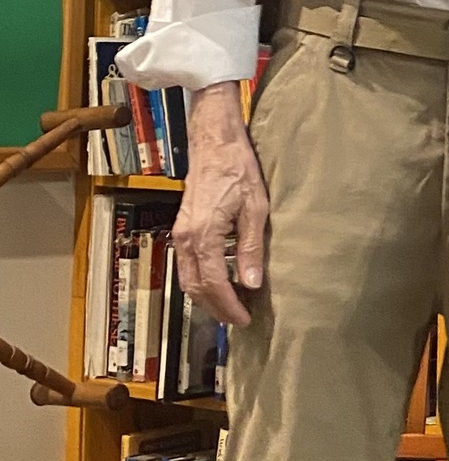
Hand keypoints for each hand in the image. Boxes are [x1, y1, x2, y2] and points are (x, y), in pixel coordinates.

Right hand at [173, 82, 268, 328]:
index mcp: (203, 235)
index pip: (214, 284)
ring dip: (208, 297)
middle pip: (196, 287)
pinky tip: (222, 283)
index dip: (229, 306)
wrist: (214, 141)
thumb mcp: (255, 208)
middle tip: (239, 320)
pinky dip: (202, 280)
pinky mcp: (182, 228)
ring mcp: (181, 233)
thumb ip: (251, 248)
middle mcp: (186, 238)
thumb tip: (252, 283)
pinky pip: (188, 264)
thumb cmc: (238, 168)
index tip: (245, 320)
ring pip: (188, 278)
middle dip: (217, 308)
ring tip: (232, 307)